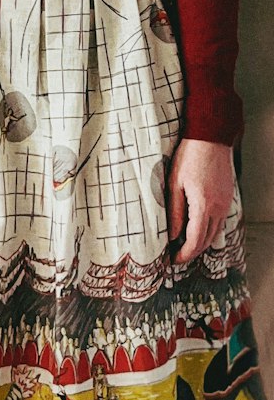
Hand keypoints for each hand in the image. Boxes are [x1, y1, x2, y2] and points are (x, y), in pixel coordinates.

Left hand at [167, 137, 234, 264]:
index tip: (172, 261)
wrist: (210, 138)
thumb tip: (173, 235)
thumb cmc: (189, 157)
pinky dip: (208, 231)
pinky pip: (220, 222)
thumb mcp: (174, 183)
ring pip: (215, 233)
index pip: (194, 241)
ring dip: (200, 244)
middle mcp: (218, 208)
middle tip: (176, 257)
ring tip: (184, 247)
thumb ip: (175, 211)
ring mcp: (225, 204)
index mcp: (203, 205)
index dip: (183, 254)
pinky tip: (197, 230)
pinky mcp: (227, 198)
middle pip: (206, 241)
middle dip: (191, 253)